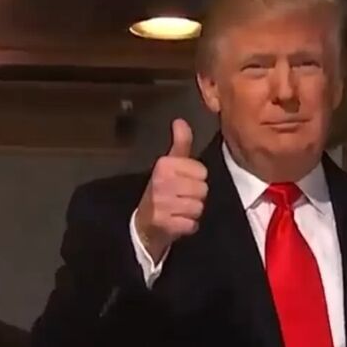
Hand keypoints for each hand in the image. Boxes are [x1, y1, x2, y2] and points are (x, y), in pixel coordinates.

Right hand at [135, 118, 207, 260]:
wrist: (144, 225)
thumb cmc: (161, 191)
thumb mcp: (169, 165)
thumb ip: (180, 143)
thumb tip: (180, 121)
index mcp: (163, 165)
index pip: (202, 172)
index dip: (196, 179)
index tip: (182, 182)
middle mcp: (161, 182)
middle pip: (202, 190)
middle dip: (196, 196)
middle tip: (180, 198)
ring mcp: (162, 204)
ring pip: (199, 207)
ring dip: (192, 212)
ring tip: (179, 210)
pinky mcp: (165, 224)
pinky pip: (192, 224)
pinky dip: (189, 226)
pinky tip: (177, 222)